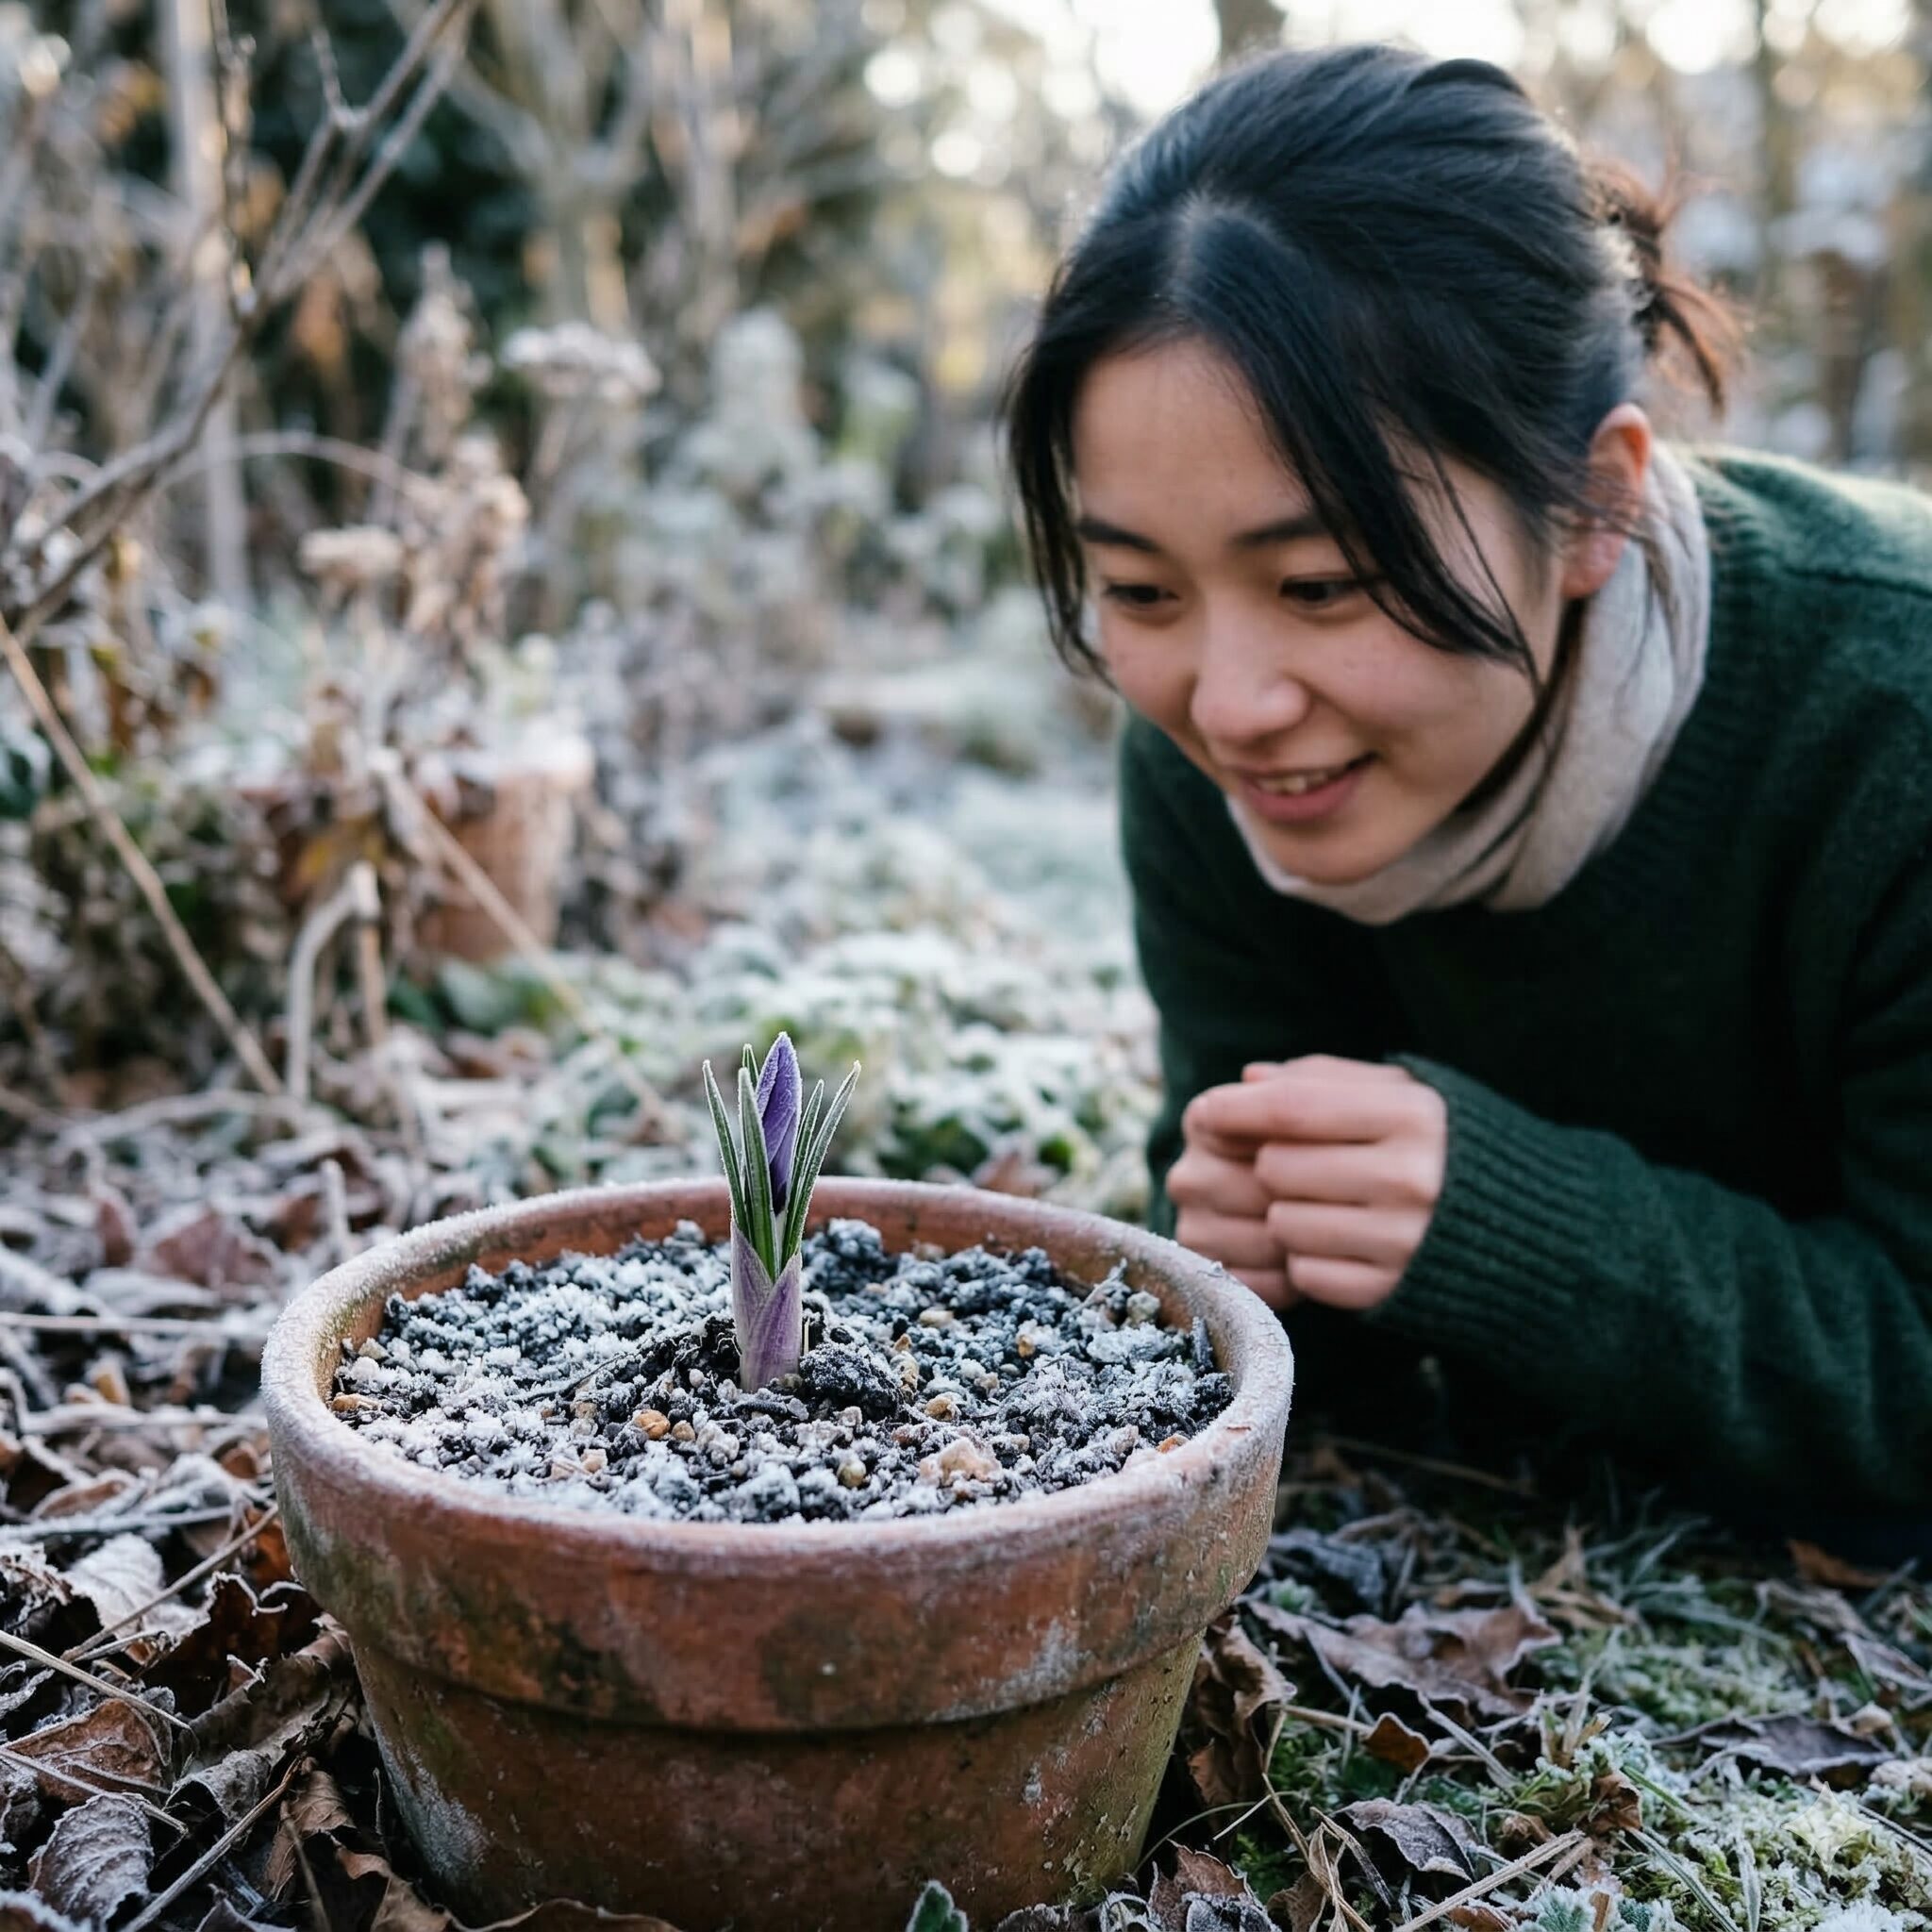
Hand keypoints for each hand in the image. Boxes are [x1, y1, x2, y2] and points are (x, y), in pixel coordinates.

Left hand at [1183, 1056, 1446, 1311]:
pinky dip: (1307, 1259)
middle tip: (1298, 1166)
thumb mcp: (1403, 1095)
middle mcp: (1412, 1179)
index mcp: (1413, 1118)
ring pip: (1283, 1223)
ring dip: (1285, 1214)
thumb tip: (1249, 1080)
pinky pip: (1306, 1273)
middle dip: (1269, 1164)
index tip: (1204, 1110)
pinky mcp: (1392, 1291)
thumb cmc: (1445, 1150)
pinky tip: (1340, 1244)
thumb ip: (1325, 1080)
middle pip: (1276, 1167)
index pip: (1292, 1108)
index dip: (1236, 1108)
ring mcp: (1403, 1241)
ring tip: (1325, 1205)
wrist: (1528, 1234)